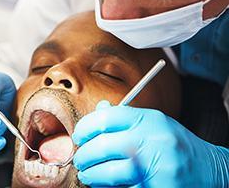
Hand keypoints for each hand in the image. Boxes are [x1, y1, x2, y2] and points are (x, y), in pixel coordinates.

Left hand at [72, 100, 228, 186]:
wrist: (210, 169)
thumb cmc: (176, 144)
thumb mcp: (153, 123)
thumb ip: (125, 118)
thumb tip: (98, 109)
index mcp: (149, 120)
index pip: (105, 118)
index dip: (85, 127)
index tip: (79, 136)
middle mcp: (153, 141)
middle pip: (103, 146)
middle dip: (84, 155)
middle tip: (79, 160)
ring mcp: (157, 168)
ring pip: (110, 173)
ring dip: (91, 176)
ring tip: (87, 175)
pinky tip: (105, 185)